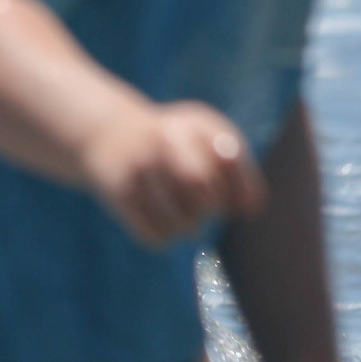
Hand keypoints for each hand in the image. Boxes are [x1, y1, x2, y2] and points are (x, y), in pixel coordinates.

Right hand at [82, 99, 264, 248]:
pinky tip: (155, 216)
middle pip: (208, 197)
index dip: (240, 187)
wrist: (108, 133)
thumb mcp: (206, 140)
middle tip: (202, 202)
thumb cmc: (174, 144)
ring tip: (177, 208)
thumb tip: (252, 209)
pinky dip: (162, 234)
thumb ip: (236, 170)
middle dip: (211, 208)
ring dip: (188, 225)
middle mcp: (167, 139)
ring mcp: (141, 166)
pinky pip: (157, 236)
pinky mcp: (119, 192)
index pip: (231, 160)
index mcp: (197, 124)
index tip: (232, 194)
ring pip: (185, 225)